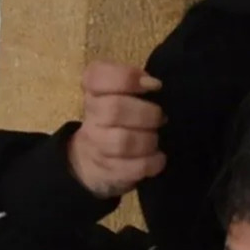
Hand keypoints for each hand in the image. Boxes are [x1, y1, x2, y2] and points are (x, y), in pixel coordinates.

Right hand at [67, 61, 166, 198]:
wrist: (89, 161)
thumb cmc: (115, 120)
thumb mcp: (118, 93)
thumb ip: (132, 81)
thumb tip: (153, 83)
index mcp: (93, 93)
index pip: (96, 77)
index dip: (127, 78)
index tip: (154, 85)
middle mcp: (91, 119)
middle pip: (114, 110)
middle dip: (147, 113)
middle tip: (161, 118)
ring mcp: (97, 148)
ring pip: (123, 141)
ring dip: (148, 140)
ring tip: (156, 139)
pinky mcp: (108, 173)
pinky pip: (133, 168)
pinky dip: (152, 162)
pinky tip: (158, 158)